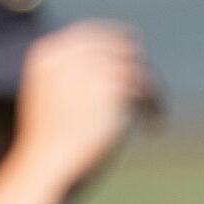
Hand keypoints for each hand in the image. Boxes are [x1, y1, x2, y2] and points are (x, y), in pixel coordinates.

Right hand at [10, 22, 162, 194]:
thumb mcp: (54, 110)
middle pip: (118, 46)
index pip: (90, 34)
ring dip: (151, 89)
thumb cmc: (48, 152)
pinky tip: (154, 126)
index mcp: (48, 55)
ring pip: (136, 65)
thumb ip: (75, 86)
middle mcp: (68, 54)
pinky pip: (146, 85)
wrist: (47, 169)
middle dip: (137, 66)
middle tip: (151, 91)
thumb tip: (115, 82)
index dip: (116, 42)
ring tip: (156, 113)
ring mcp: (90, 67)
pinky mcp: (112, 86)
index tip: (135, 55)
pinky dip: (155, 104)